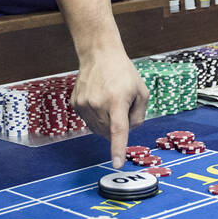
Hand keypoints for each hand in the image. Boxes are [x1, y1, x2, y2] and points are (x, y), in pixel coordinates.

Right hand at [72, 46, 148, 167]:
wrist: (99, 54)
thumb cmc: (123, 72)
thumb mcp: (141, 91)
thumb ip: (139, 116)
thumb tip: (128, 132)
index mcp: (117, 100)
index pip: (118, 129)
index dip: (118, 148)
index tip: (117, 164)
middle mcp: (98, 104)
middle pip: (109, 132)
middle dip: (118, 127)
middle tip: (122, 108)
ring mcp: (84, 104)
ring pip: (98, 129)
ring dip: (107, 123)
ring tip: (110, 101)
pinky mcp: (76, 104)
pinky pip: (89, 122)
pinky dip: (97, 117)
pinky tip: (99, 101)